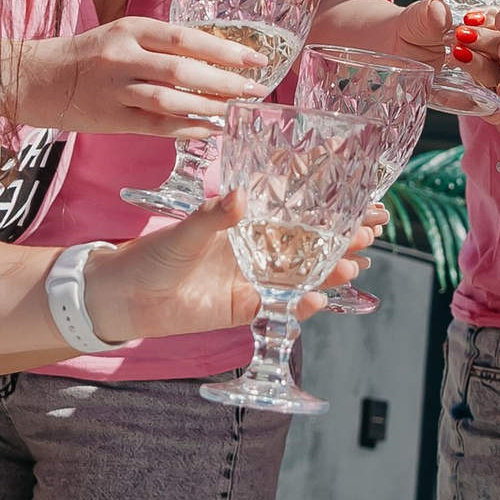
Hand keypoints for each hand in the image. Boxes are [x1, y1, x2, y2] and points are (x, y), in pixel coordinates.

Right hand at [29, 18, 267, 135]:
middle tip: (256, 89)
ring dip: (210, 106)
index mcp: (132, 29)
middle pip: (184, 69)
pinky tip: (211, 130)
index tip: (256, 58)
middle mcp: (124, 55)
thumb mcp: (121, 36)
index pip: (188, 37)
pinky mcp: (109, 118)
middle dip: (226, 80)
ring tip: (238, 111)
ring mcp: (115, 88)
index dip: (225, 49)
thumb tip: (212, 56)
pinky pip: (156, 125)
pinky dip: (187, 129)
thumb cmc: (84, 55)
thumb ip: (159, 44)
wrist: (32, 77)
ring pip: (172, 99)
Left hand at [88, 194, 390, 341]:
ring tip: (355, 262)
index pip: (295, 206)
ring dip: (331, 268)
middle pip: (311, 240)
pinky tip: (320, 297)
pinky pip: (281, 305)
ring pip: (304, 272)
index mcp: (248, 220)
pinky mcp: (246, 308)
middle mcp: (257, 247)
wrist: (127, 298)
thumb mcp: (184, 231)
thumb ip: (214, 217)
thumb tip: (240, 198)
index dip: (328, 200)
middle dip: (343, 234)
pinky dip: (302, 303)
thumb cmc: (154, 254)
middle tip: (372, 228)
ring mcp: (255, 278)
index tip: (360, 191)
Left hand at [394, 0, 499, 96]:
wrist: (394, 50)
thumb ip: (429, 13)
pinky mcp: (473, 97)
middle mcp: (492, 47)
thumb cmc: (413, 28)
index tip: (490, 17)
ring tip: (456, 56)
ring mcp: (484, 73)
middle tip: (462, 36)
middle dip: (489, 40)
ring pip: (497, 72)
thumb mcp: (418, 18)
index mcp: (487, 20)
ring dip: (482, 67)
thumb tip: (438, 9)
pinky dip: (496, 109)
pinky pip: (490, 104)